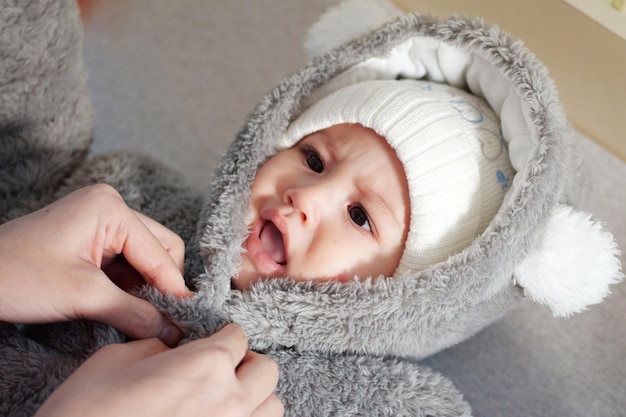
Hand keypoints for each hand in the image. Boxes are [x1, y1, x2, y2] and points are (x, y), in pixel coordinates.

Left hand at [0, 184, 189, 344]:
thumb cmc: (15, 276)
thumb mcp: (82, 296)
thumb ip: (134, 313)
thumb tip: (171, 330)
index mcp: (110, 208)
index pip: (161, 253)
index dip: (172, 290)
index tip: (182, 322)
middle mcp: (110, 207)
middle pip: (161, 249)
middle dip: (159, 284)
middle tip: (154, 317)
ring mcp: (100, 221)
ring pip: (145, 257)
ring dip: (143, 287)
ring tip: (132, 313)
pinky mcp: (91, 238)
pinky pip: (126, 261)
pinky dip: (127, 285)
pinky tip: (117, 304)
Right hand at [36, 324, 282, 416]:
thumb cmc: (87, 411)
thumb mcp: (118, 359)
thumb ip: (160, 349)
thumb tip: (176, 354)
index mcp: (207, 363)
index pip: (239, 337)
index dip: (223, 337)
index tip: (213, 343)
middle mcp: (230, 399)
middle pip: (267, 370)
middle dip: (247, 364)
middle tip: (222, 370)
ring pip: (273, 407)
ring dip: (256, 398)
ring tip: (227, 400)